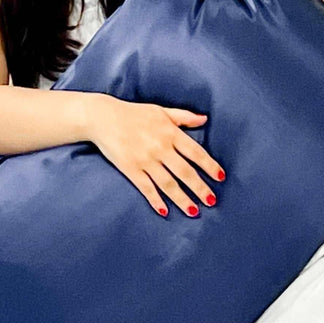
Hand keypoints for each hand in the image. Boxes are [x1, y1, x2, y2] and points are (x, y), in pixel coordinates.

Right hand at [87, 95, 225, 217]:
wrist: (104, 117)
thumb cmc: (134, 113)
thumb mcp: (161, 111)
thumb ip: (184, 117)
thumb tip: (205, 119)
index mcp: (170, 133)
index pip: (195, 152)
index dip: (209, 165)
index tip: (220, 177)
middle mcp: (160, 148)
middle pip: (185, 172)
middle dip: (200, 188)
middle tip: (211, 201)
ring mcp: (145, 160)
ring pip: (168, 183)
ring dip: (182, 199)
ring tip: (193, 211)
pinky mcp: (131, 169)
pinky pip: (146, 188)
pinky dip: (155, 200)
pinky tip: (164, 211)